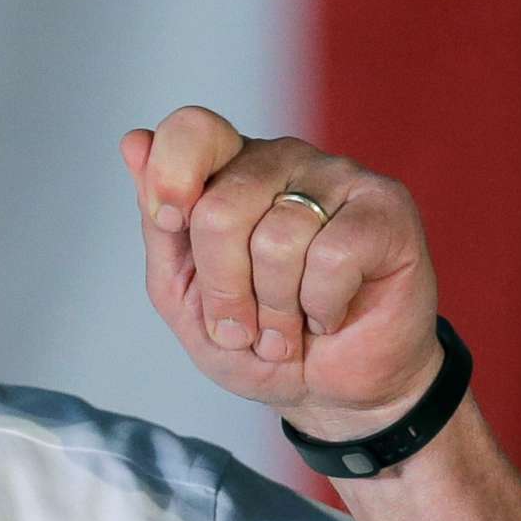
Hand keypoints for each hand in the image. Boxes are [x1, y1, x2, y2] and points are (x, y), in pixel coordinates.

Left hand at [119, 106, 442, 438]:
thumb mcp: (184, 295)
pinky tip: (331, 314)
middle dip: (224, 289)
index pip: (193, 130)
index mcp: (227, 170)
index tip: (168, 223)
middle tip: (244, 325)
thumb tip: (134, 141)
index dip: (170, 177)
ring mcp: (338, 176)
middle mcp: (282, 160)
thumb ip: (159, 225)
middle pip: (220, 208)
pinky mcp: (386, 207)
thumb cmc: (257, 340)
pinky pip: (332, 257)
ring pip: (277, 240)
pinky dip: (321, 306)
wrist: (332, 390)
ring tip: (289, 328)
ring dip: (276, 310)